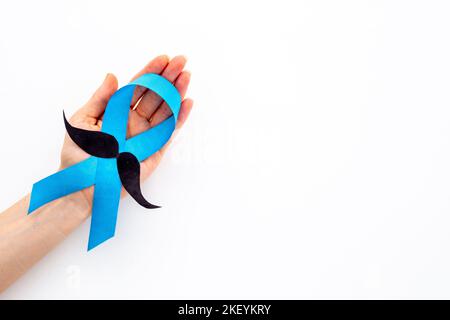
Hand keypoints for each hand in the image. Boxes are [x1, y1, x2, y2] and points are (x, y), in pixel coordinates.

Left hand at [59, 55, 192, 205]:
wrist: (82, 185)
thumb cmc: (78, 155)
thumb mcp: (83, 121)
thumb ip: (100, 99)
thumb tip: (113, 76)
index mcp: (117, 111)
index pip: (137, 87)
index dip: (150, 72)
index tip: (163, 58)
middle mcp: (134, 121)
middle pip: (155, 95)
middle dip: (168, 77)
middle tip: (181, 61)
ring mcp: (146, 135)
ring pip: (166, 109)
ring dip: (177, 92)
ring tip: (187, 75)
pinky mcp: (155, 151)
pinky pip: (169, 131)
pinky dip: (180, 117)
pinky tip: (187, 102)